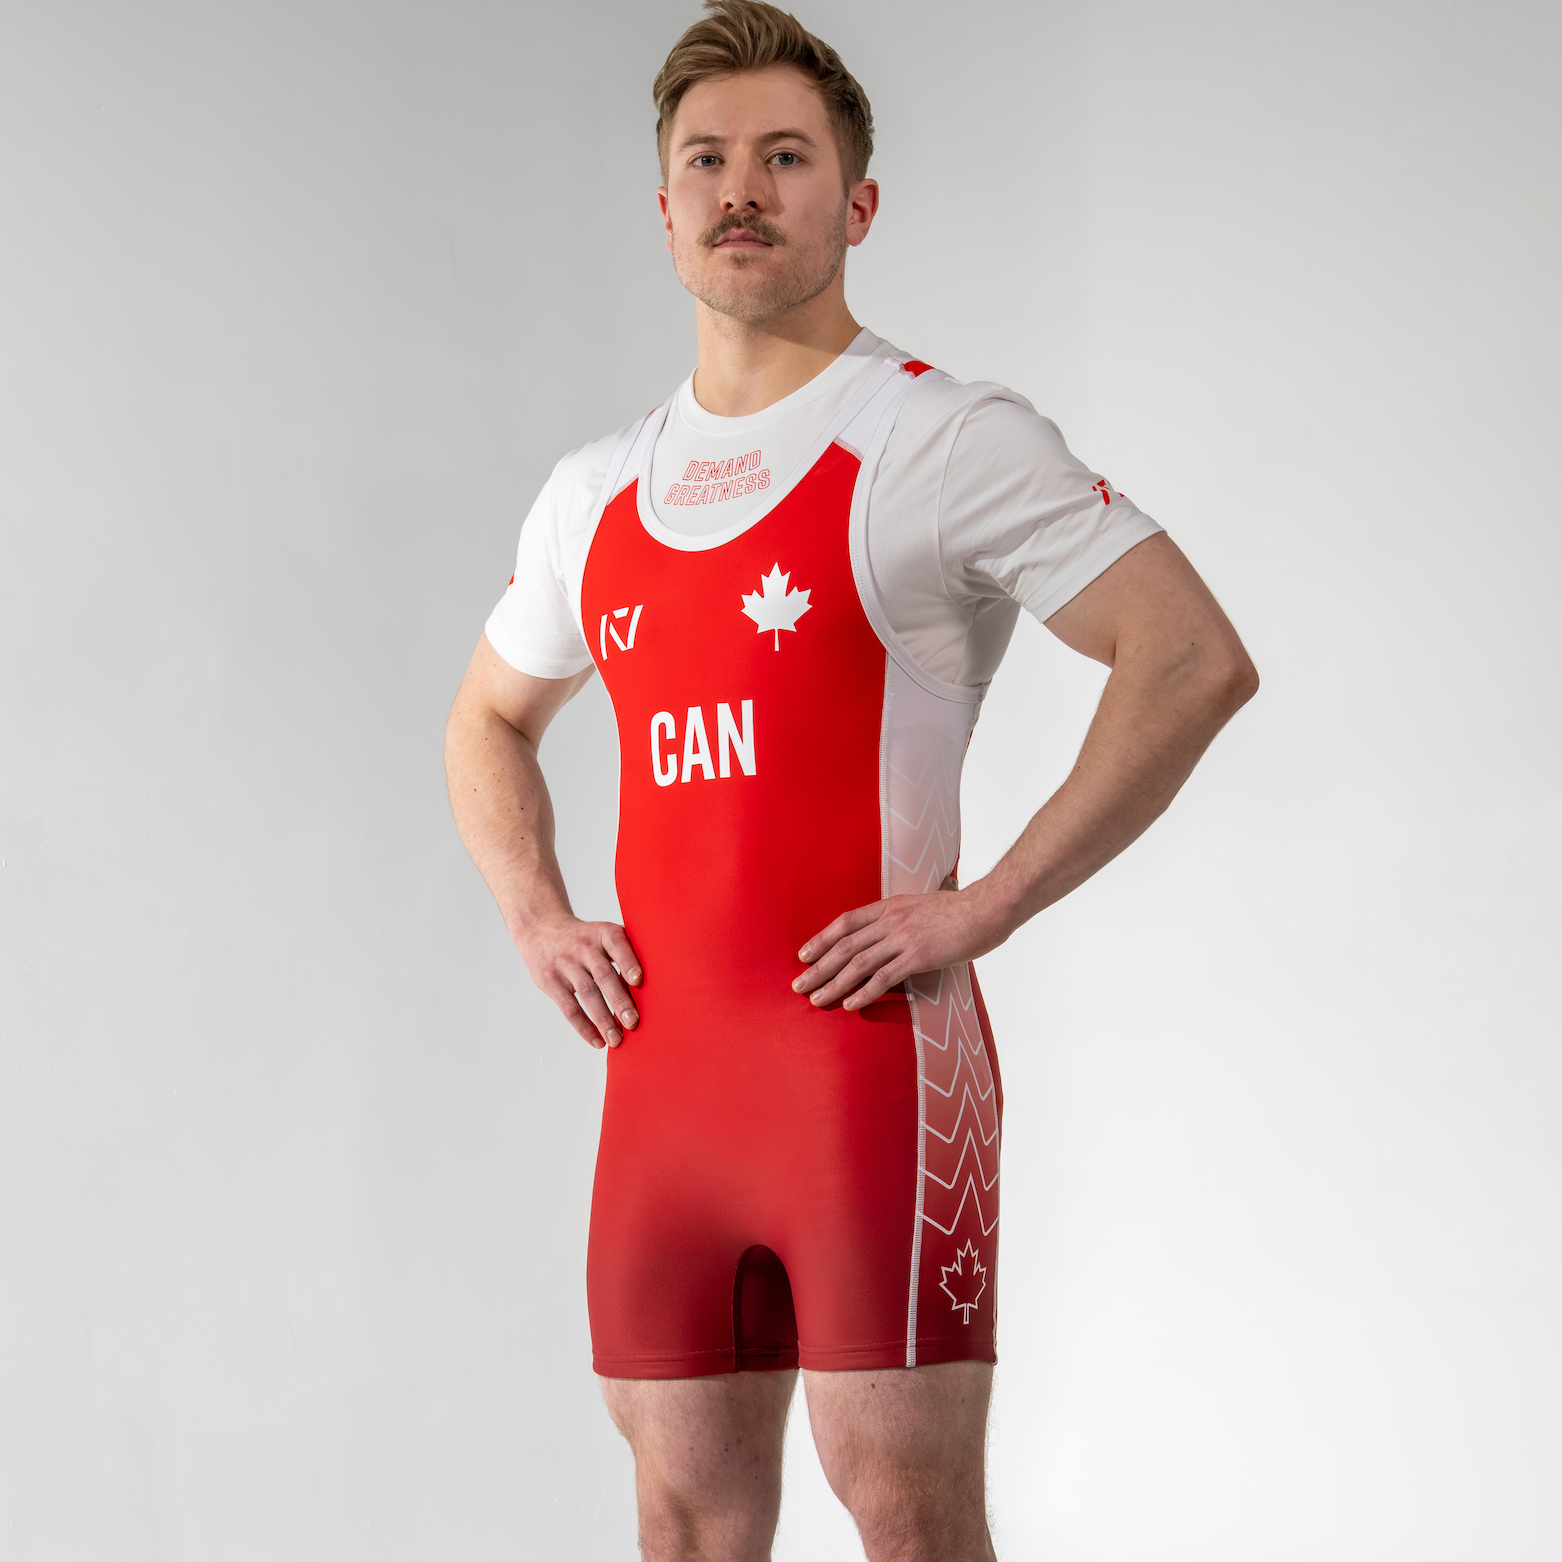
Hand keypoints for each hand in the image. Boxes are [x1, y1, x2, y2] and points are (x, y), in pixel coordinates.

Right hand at [517, 916, 643, 1048]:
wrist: (541, 930)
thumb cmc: (585, 940)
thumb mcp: (602, 935)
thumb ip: (624, 954)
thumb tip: (649, 990)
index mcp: (603, 933)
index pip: (617, 945)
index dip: (628, 962)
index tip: (638, 980)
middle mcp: (584, 947)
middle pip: (603, 975)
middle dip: (619, 1001)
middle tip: (633, 1022)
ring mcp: (565, 964)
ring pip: (587, 994)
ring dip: (603, 1020)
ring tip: (616, 1040)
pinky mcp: (550, 981)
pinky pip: (569, 1008)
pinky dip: (584, 1027)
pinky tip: (597, 1041)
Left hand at [791, 885, 1007, 1010]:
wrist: (988, 908)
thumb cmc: (962, 910)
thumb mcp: (924, 905)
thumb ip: (903, 918)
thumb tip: (891, 934)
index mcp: (891, 905)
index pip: (846, 923)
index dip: (822, 939)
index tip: (804, 955)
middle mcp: (892, 920)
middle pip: (844, 945)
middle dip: (818, 967)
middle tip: (798, 985)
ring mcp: (904, 937)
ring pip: (858, 963)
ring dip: (833, 983)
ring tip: (816, 999)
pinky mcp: (919, 956)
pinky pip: (884, 977)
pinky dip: (863, 992)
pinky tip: (849, 1004)